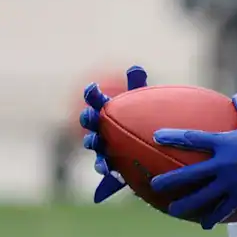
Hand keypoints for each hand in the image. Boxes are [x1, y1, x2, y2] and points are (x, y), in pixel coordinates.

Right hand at [78, 65, 147, 201]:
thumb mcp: (141, 100)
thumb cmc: (141, 115)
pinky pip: (102, 164)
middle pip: (89, 121)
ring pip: (92, 142)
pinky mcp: (107, 161)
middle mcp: (100, 126)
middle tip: (89, 114)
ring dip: (90, 141)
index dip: (92, 94)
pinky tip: (106, 169)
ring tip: (93, 140)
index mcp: (106, 109)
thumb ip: (137, 85)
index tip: (93, 88)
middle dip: (87, 117)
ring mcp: (102, 144)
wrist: (149, 143)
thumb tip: (135, 68)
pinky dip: (101, 166)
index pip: (96, 99)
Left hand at [151, 93, 236, 228]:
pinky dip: (213, 217)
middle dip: (171, 180)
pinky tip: (204, 225)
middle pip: (190, 174)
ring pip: (202, 196)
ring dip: (186, 204)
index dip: (173, 137)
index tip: (157, 137)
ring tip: (172, 210)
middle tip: (155, 185)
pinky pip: (224, 209)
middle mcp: (221, 164)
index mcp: (223, 143)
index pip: (192, 138)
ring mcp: (229, 182)